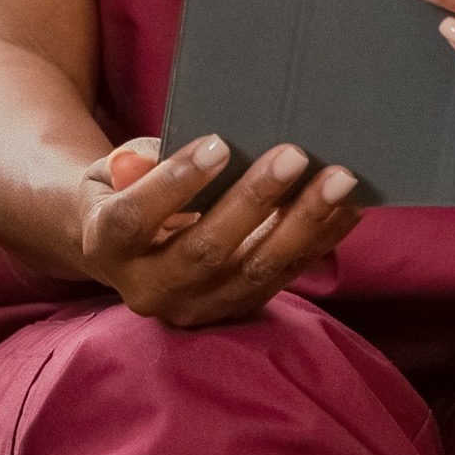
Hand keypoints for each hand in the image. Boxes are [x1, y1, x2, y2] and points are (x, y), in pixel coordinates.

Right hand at [74, 131, 362, 329]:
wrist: (124, 250)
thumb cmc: (121, 193)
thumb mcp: (108, 173)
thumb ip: (130, 166)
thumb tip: (147, 160)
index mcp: (107, 247)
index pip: (137, 218)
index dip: (177, 182)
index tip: (220, 143)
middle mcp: (149, 289)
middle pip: (206, 250)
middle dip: (255, 200)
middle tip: (295, 155)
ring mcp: (195, 307)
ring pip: (255, 270)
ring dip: (302, 224)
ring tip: (339, 181)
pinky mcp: (234, 310)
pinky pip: (284, 276)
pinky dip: (319, 240)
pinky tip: (347, 207)